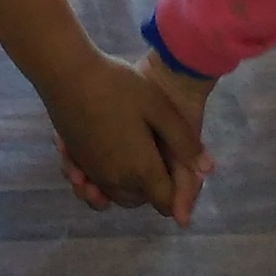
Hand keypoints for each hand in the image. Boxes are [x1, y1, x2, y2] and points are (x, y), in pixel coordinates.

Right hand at [46, 49, 212, 227]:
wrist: (68, 74)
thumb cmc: (118, 86)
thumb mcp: (159, 108)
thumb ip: (185, 142)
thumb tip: (208, 170)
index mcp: (141, 170)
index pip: (165, 201)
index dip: (177, 193)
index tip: (178, 170)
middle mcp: (115, 180)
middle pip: (139, 201)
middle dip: (152, 189)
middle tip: (159, 158)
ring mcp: (92, 173)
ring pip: (114, 195)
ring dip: (126, 186)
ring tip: (134, 159)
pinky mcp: (76, 163)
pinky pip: (93, 184)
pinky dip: (101, 180)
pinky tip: (108, 154)